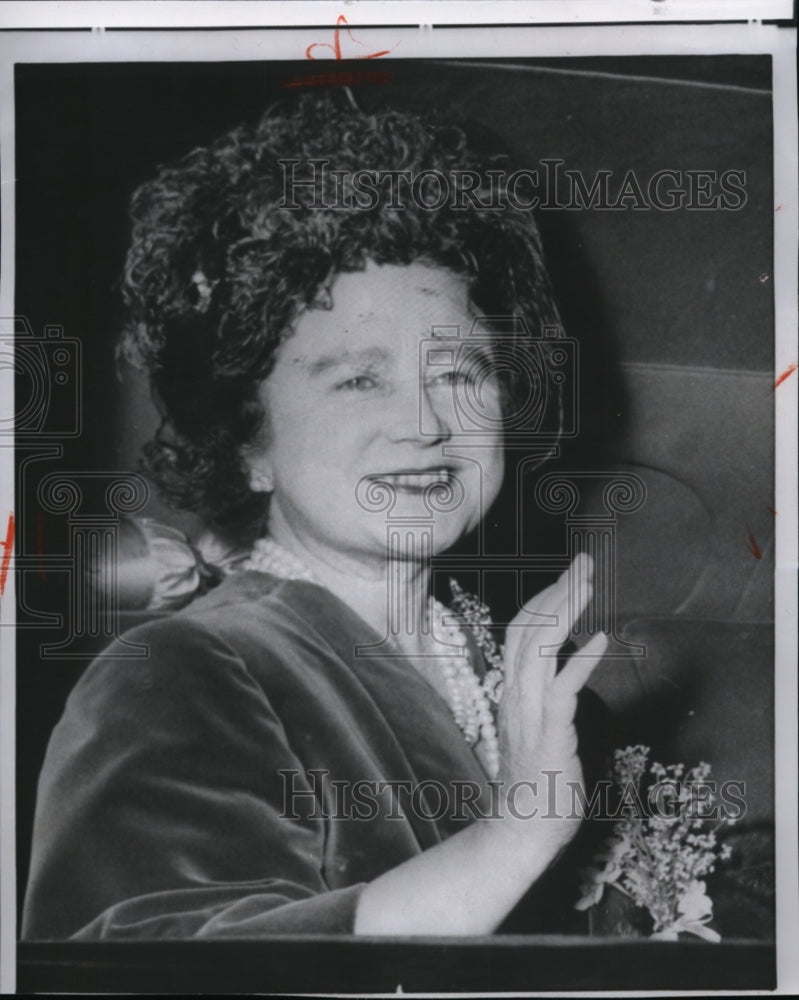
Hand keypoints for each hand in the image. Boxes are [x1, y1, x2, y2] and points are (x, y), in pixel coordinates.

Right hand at [496, 554, 607, 841]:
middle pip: (530, 627)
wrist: (521, 828)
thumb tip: (565, 662)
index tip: (569, 576)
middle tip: (584, 563)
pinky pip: (562, 689)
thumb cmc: (536, 781)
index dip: (545, 598)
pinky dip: (581, 661)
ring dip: (566, 611)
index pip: (522, 630)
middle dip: (558, 590)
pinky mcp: (547, 732)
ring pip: (541, 647)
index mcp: (512, 689)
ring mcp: (528, 711)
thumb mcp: (539, 726)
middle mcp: (514, 692)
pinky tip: (600, 640)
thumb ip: (545, 692)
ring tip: (588, 583)